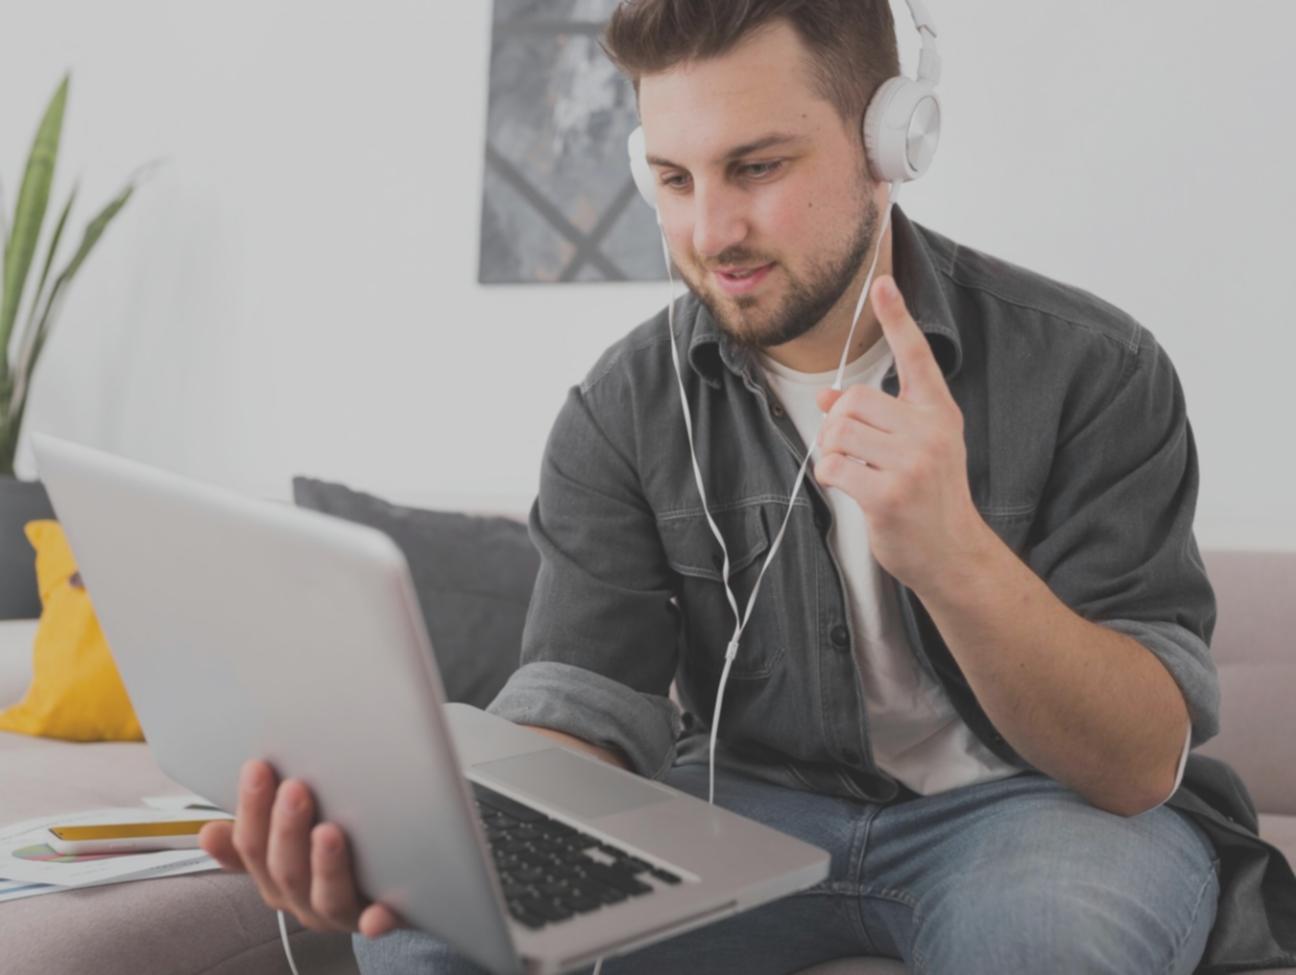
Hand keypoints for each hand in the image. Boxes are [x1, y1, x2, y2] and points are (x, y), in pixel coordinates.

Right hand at [198, 759, 402, 936]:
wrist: (383, 893)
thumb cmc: (324, 859)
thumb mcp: (283, 846)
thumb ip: (252, 837)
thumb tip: (208, 833)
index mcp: (274, 879)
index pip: (251, 848)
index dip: (251, 809)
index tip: (257, 768)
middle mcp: (301, 900)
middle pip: (286, 871)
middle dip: (287, 830)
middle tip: (295, 789)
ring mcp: (339, 914)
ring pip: (327, 898)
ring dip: (325, 866)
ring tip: (328, 831)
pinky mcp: (379, 921)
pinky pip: (377, 924)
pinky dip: (375, 920)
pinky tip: (377, 916)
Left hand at [813, 275, 991, 592]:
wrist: (952, 553)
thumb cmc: (930, 497)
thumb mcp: (914, 448)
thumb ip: (877, 419)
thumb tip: (827, 399)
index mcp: (938, 413)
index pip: (916, 356)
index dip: (898, 318)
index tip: (882, 284)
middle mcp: (930, 432)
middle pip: (855, 400)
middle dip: (839, 425)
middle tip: (850, 451)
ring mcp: (912, 464)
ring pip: (839, 432)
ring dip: (831, 452)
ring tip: (851, 471)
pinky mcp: (889, 495)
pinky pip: (833, 467)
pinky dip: (829, 477)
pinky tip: (850, 489)